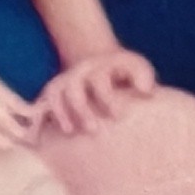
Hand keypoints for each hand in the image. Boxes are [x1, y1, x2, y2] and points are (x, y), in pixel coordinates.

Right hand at [35, 46, 157, 136]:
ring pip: (58, 92)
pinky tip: (64, 129)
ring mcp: (68, 77)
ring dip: (64, 112)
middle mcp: (83, 69)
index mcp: (103, 64)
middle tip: (94, 130)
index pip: (100, 79)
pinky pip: (48, 99)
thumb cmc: (127, 74)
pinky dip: (52, 113)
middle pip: (76, 87)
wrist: (104, 63)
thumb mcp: (139, 68)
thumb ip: (144, 77)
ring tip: (71, 131)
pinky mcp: (57, 87)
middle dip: (82, 109)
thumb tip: (146, 90)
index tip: (119, 116)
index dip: (108, 98)